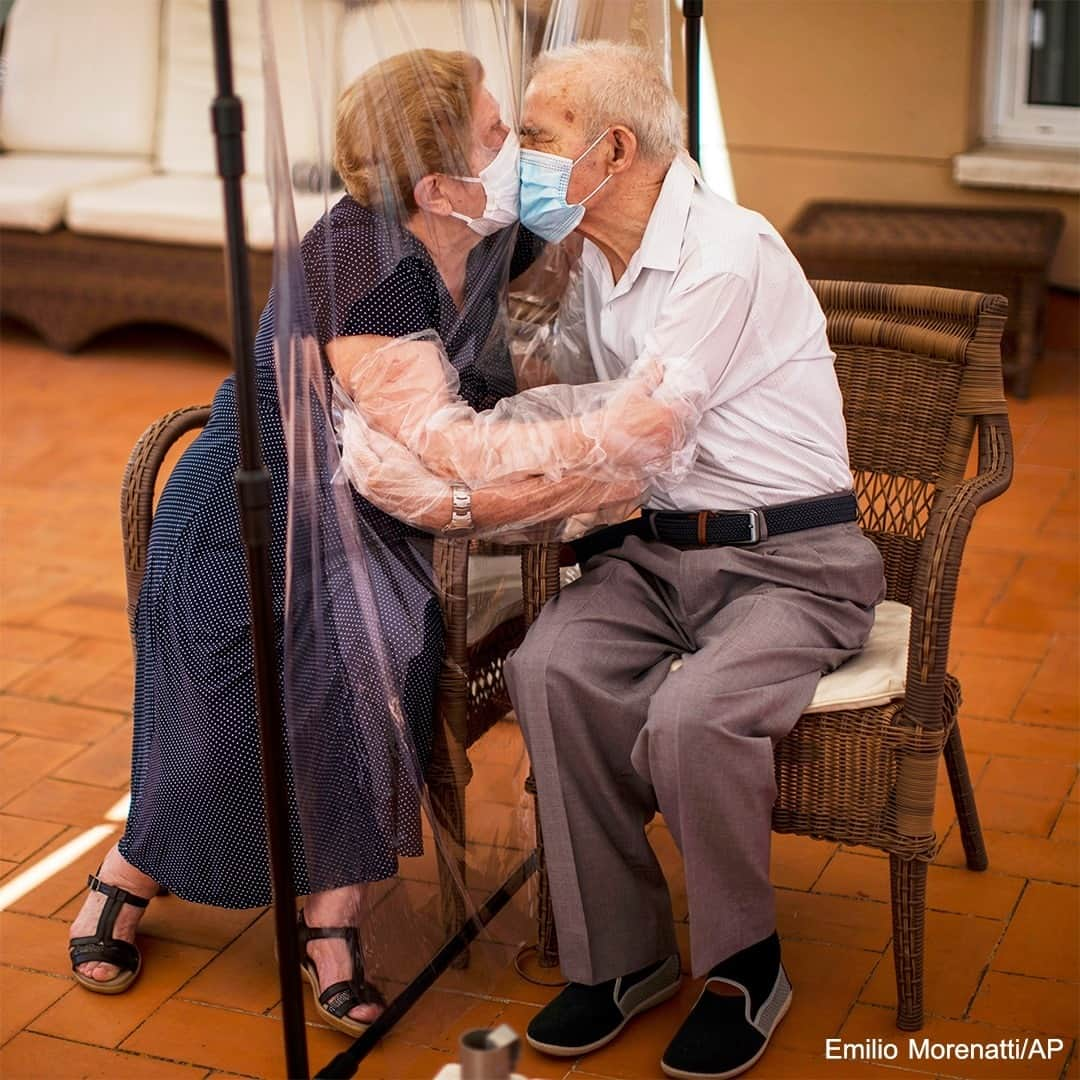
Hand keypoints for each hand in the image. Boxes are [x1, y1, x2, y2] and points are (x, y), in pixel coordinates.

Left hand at [337, 410, 451, 530]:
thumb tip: (363, 431)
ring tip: (352, 436)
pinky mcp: (372, 497)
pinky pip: (354, 476)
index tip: (350, 415)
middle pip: (348, 454)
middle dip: (348, 437)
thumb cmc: (421, 481)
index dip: (352, 427)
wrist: (433, 506)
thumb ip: (379, 442)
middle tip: (349, 422)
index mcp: (371, 472)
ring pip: (349, 466)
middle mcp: (364, 484)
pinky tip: (358, 456)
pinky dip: (353, 462)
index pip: (355, 443)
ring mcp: (367, 492)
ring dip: (349, 449)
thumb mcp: (400, 455)